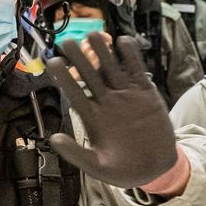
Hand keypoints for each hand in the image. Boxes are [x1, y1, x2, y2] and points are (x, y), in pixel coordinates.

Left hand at [45, 33, 178, 188]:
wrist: (154, 168)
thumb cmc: (122, 170)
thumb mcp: (96, 166)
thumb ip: (75, 154)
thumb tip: (52, 139)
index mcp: (91, 117)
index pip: (74, 91)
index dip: (63, 76)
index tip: (52, 61)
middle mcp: (106, 101)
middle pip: (90, 74)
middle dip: (79, 58)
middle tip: (68, 42)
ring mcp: (125, 95)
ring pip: (111, 67)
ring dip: (103, 51)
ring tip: (93, 35)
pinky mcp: (145, 92)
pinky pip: (136, 69)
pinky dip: (130, 55)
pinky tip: (123, 42)